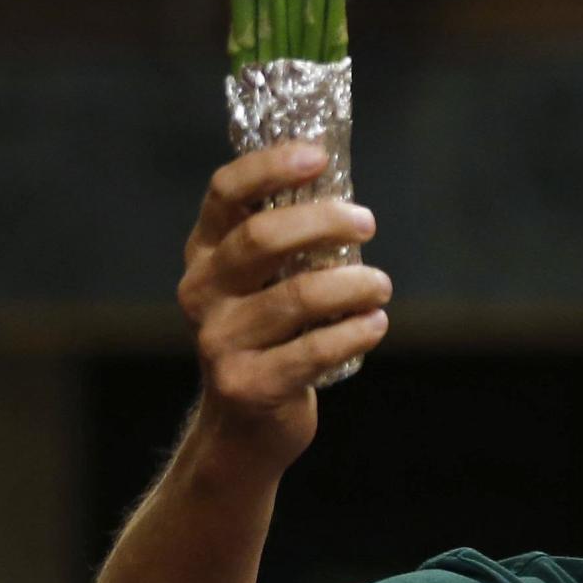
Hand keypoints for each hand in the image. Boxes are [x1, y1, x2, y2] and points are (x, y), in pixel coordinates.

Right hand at [178, 142, 392, 469]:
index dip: (270, 168)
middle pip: (261, 238)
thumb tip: (348, 195)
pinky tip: (375, 324)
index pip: (226, 194)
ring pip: (297, 296)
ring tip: (380, 286)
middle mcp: (202, 292)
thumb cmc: (271, 338)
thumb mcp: (263, 285)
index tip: (318, 157)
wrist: (245, 425)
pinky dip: (356, 333)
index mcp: (205, 254)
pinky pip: (314, 351)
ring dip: (353, 285)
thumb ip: (289, 244)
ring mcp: (219, 340)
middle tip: (366, 221)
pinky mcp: (247, 385)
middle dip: (323, 223)